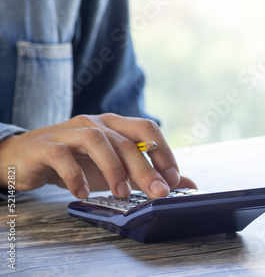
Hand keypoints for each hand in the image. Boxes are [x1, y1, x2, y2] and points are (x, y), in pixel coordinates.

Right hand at [0, 113, 195, 198]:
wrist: (25, 157)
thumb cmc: (77, 161)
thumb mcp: (115, 168)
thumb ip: (147, 174)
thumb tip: (186, 183)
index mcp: (115, 125)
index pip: (146, 129)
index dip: (163, 151)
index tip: (173, 178)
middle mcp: (96, 123)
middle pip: (126, 140)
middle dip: (146, 168)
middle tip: (158, 192)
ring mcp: (70, 131)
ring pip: (97, 141)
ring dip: (114, 168)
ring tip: (122, 193)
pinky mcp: (46, 145)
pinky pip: (63, 156)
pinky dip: (76, 175)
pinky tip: (84, 193)